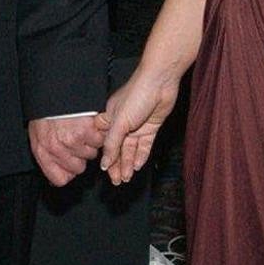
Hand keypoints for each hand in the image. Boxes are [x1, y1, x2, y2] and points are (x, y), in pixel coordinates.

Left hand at [27, 115, 104, 186]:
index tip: (70, 165)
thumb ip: (47, 157)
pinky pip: (99, 141)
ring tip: (81, 128)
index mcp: (42, 150)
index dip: (67, 173)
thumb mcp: (37, 134)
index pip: (59, 179)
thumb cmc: (46, 111)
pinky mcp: (86, 131)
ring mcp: (72, 140)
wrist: (52, 88)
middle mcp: (56, 148)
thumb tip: (56, 179)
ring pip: (91, 154)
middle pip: (78, 168)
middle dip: (80, 156)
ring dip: (89, 143)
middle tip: (76, 139)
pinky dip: (98, 133)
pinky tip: (89, 124)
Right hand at [96, 65, 181, 185]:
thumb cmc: (136, 95)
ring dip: (128, 164)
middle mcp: (121, 124)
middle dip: (117, 165)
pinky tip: (137, 166)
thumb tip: (103, 163)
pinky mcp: (150, 128)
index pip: (105, 143)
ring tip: (126, 178)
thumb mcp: (120, 122)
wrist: (160, 82)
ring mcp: (136, 126)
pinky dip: (140, 156)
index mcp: (108, 119)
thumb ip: (112, 144)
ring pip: (130, 150)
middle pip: (118, 149)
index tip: (105, 173)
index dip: (105, 158)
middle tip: (117, 182)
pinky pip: (144, 146)